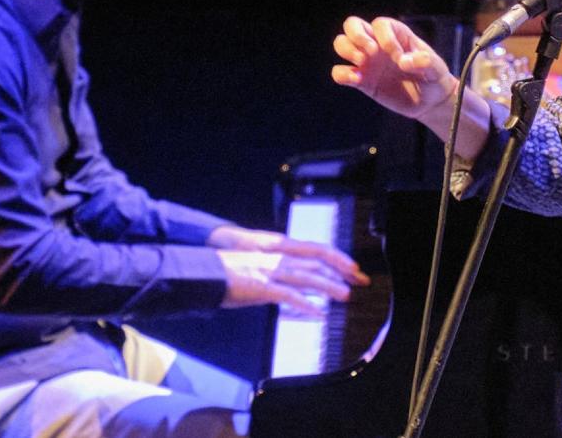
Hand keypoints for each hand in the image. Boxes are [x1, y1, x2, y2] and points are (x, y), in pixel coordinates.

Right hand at [217, 250, 352, 315]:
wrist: (202, 271)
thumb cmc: (226, 271)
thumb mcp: (256, 266)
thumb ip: (275, 273)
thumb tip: (292, 285)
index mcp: (277, 251)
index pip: (315, 250)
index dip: (336, 258)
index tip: (352, 268)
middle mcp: (276, 258)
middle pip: (316, 262)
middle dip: (341, 272)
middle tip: (359, 281)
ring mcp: (269, 272)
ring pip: (306, 277)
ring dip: (328, 286)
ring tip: (344, 295)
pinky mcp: (260, 287)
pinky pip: (287, 296)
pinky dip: (304, 304)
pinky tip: (317, 312)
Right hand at [332, 16, 455, 121]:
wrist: (429, 102)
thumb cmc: (434, 78)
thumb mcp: (436, 70)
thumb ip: (425, 63)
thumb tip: (404, 61)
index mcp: (396, 35)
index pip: (381, 24)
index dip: (386, 38)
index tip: (398, 57)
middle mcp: (377, 44)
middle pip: (352, 25)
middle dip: (356, 35)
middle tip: (371, 52)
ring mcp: (366, 61)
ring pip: (341, 43)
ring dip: (347, 50)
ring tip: (362, 63)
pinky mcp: (361, 81)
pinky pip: (340, 72)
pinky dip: (342, 75)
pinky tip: (357, 80)